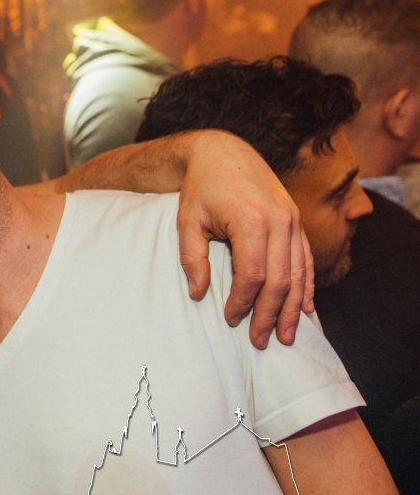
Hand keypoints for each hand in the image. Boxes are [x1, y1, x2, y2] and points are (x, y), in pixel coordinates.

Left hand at [177, 132, 313, 348]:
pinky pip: (306, 260)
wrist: (223, 152)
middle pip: (280, 280)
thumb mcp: (187, 220)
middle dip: (270, 314)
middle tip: (260, 341)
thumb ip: (192, 258)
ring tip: (285, 336)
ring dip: (292, 308)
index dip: (243, 302)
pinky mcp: (296, 220)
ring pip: (298, 274)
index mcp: (251, 221)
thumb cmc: (200, 188)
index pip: (253, 275)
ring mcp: (292, 220)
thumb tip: (199, 294)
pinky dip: (307, 286)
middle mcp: (279, 221)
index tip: (231, 320)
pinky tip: (306, 308)